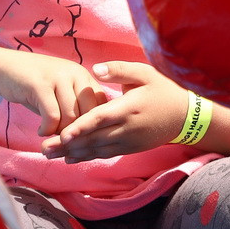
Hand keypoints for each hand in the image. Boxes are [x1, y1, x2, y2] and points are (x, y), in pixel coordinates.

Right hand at [0, 50, 108, 136]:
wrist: (5, 69)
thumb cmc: (37, 89)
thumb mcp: (62, 96)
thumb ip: (78, 110)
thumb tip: (93, 137)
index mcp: (84, 76)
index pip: (102, 106)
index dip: (93, 127)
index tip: (81, 139)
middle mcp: (75, 74)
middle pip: (88, 114)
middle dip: (78, 134)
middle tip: (66, 143)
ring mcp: (58, 77)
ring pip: (71, 117)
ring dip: (61, 133)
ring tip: (52, 137)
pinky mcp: (40, 84)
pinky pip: (52, 116)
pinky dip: (47, 130)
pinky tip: (41, 131)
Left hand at [40, 61, 190, 161]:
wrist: (186, 116)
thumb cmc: (163, 90)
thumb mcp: (144, 72)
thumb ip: (119, 70)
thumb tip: (95, 69)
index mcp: (128, 108)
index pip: (100, 119)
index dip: (81, 128)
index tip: (62, 135)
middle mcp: (126, 128)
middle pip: (93, 139)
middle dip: (67, 145)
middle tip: (43, 149)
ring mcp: (128, 141)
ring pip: (96, 150)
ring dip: (73, 153)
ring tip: (50, 155)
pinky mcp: (130, 148)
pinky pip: (105, 154)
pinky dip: (87, 157)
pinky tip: (70, 159)